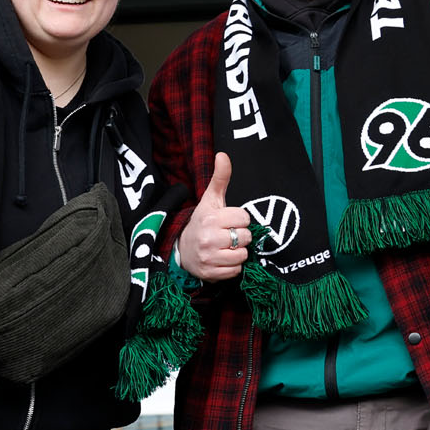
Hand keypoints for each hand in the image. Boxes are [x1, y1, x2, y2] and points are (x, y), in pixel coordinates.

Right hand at [178, 152, 251, 281]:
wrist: (183, 249)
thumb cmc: (203, 222)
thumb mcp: (211, 199)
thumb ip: (220, 178)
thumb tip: (223, 154)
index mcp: (210, 219)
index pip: (244, 219)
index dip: (240, 219)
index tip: (229, 221)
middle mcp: (208, 238)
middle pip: (246, 237)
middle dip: (240, 236)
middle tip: (228, 235)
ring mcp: (208, 258)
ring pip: (243, 255)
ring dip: (239, 252)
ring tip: (226, 247)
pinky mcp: (210, 274)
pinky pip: (236, 271)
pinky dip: (233, 267)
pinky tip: (223, 259)